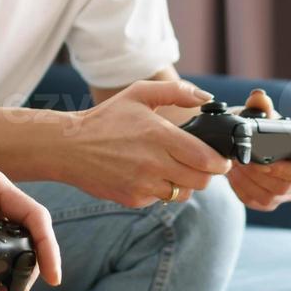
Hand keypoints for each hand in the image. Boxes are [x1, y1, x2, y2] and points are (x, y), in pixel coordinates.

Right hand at [60, 79, 231, 207]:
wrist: (69, 147)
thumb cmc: (106, 118)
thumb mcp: (139, 94)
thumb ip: (175, 91)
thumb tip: (207, 99)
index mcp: (158, 135)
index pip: (205, 159)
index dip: (220, 162)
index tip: (221, 158)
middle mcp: (153, 163)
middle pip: (202, 180)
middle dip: (207, 173)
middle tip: (198, 162)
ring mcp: (143, 184)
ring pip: (184, 193)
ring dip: (185, 182)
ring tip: (171, 167)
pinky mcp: (134, 199)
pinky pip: (161, 199)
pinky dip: (161, 189)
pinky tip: (148, 173)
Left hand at [225, 89, 290, 210]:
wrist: (241, 144)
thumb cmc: (257, 129)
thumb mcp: (258, 115)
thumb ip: (260, 106)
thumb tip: (259, 97)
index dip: (289, 170)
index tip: (267, 162)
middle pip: (286, 186)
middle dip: (261, 173)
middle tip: (245, 160)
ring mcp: (286, 193)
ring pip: (270, 195)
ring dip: (249, 179)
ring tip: (236, 164)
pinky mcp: (269, 202)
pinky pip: (256, 201)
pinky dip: (242, 188)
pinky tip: (234, 175)